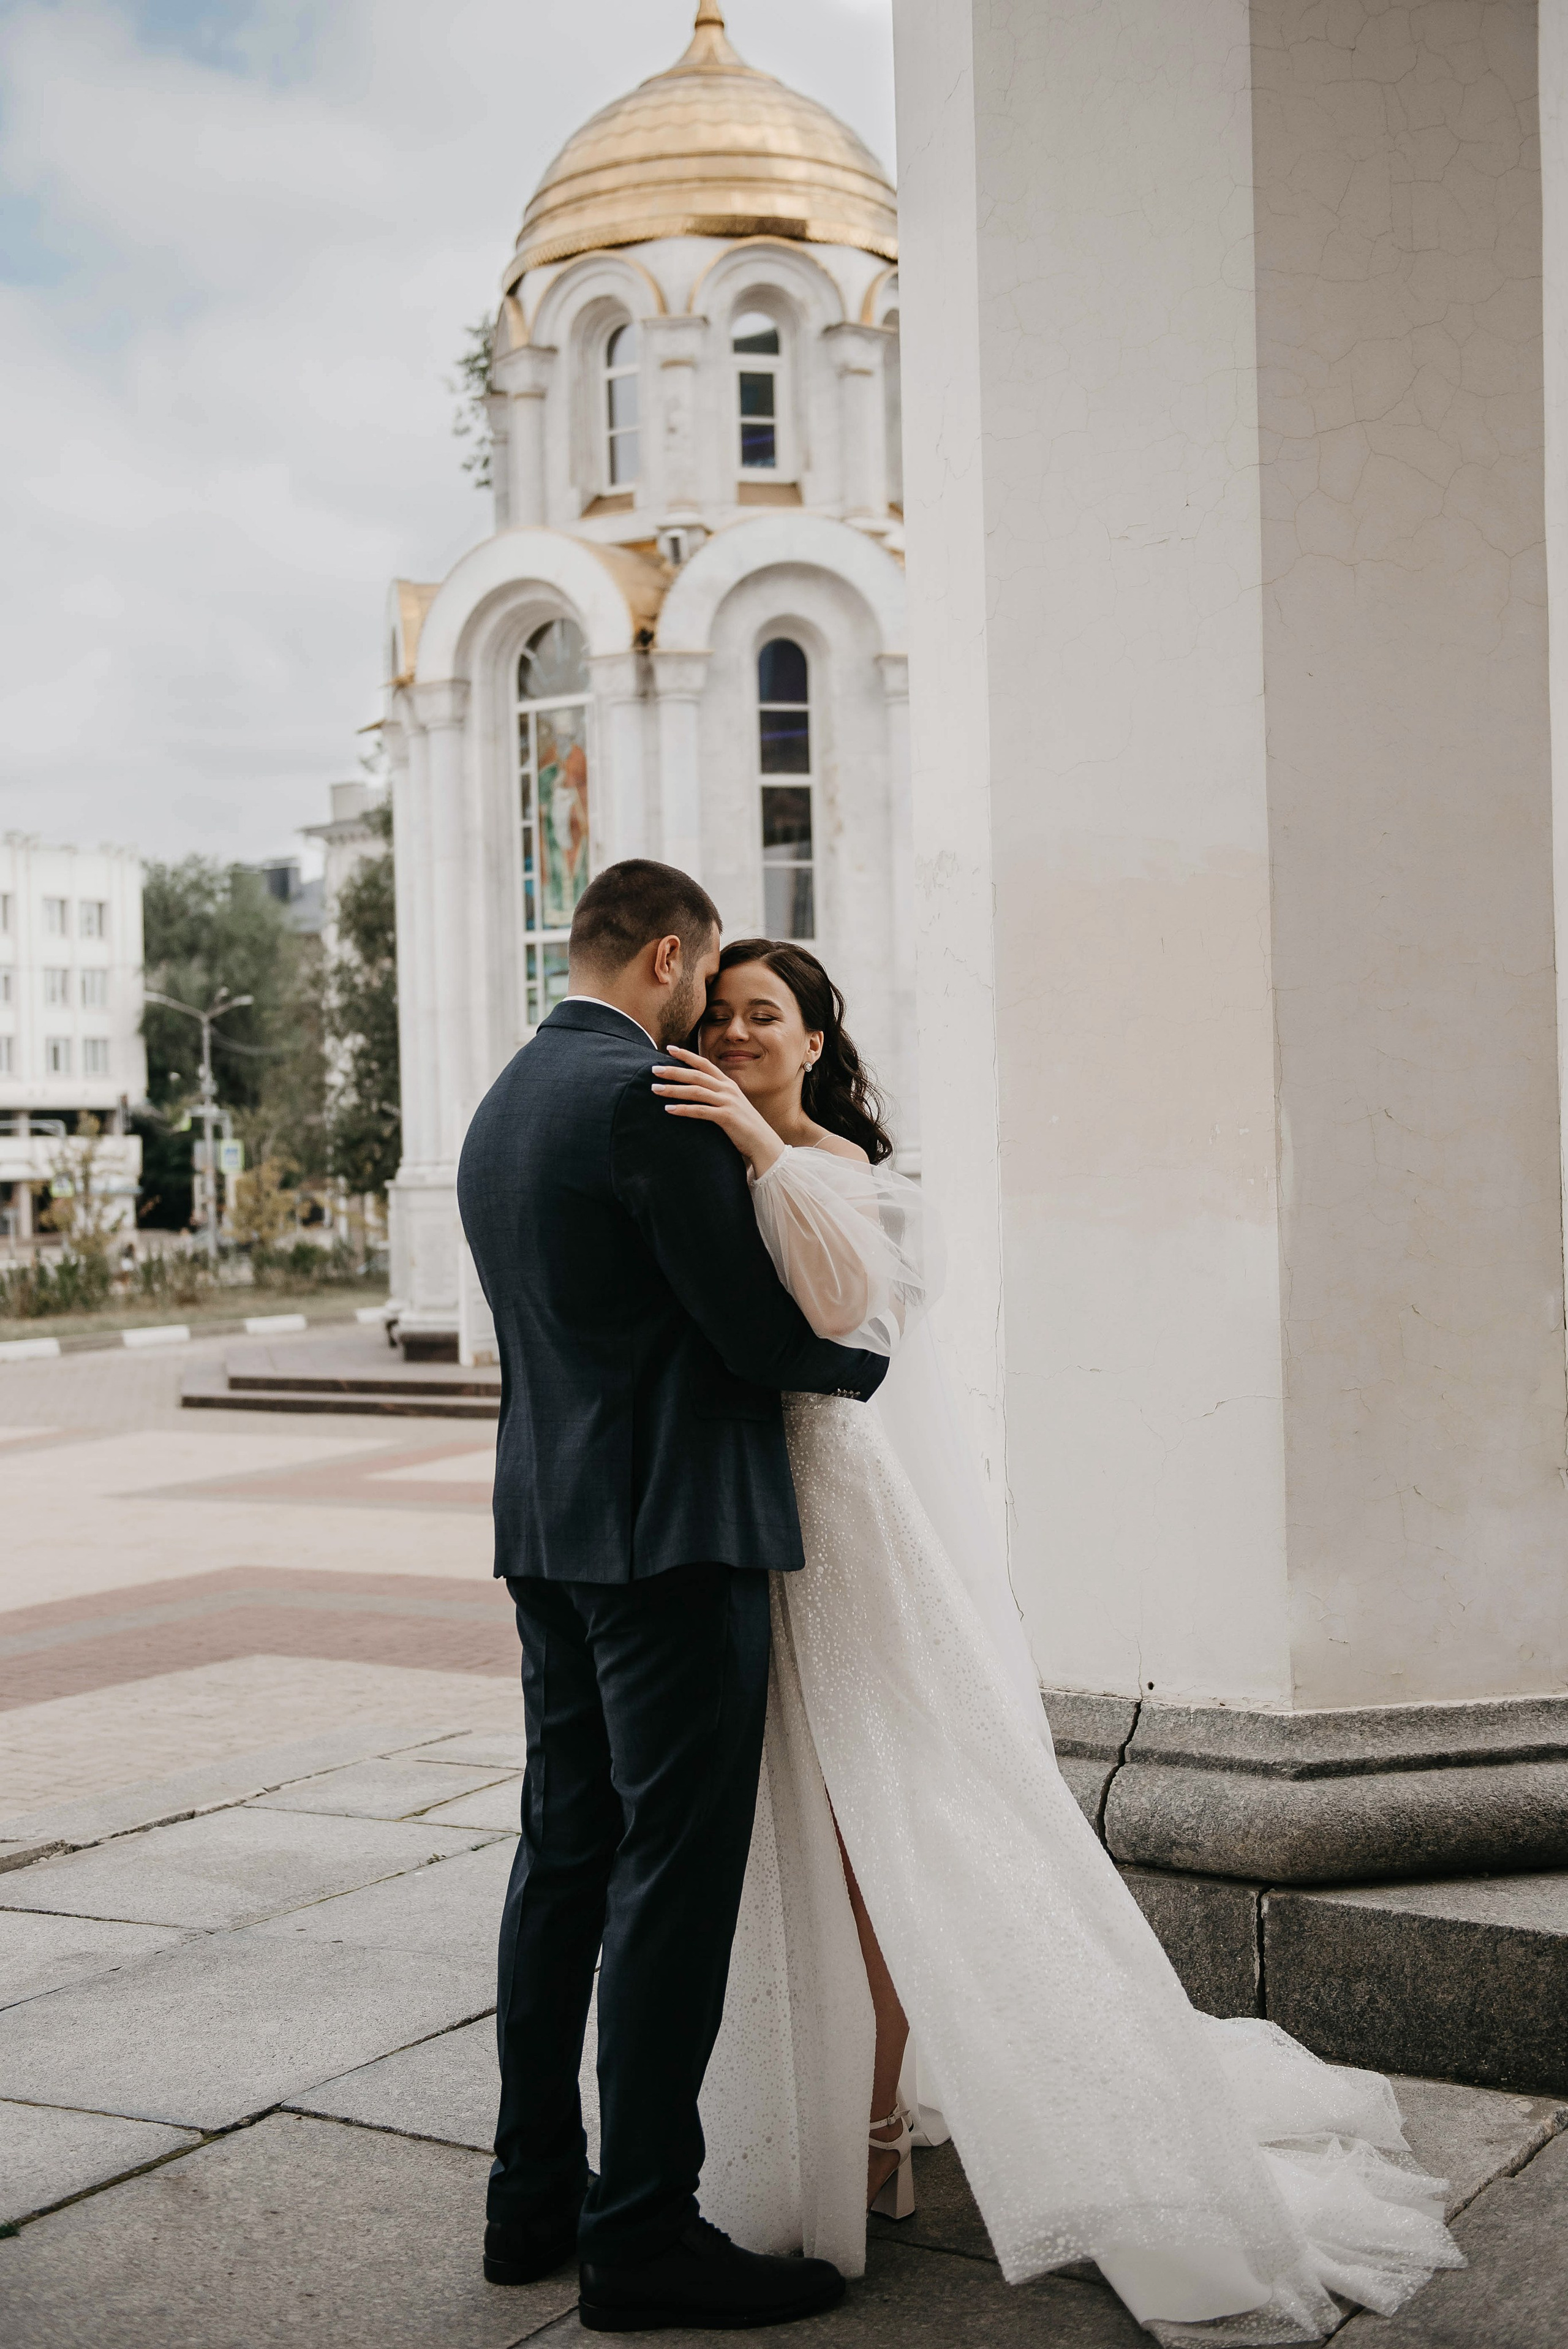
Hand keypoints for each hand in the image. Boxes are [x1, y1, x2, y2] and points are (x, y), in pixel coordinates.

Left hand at [651, 1046, 785, 1174]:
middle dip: (673, 1071)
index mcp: (727, 1083)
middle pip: (696, 1075)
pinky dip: (683, 1109)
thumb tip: (695, 1091)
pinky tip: (668, 1110)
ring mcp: (728, 1102)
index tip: (669, 1048)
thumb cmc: (743, 1125)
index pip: (704, 1064)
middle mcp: (727, 1089)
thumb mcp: (731, 1104)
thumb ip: (716, 1095)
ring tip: (655, 1089)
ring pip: (695, 1091)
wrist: (763, 1142)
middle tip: (654, 1070)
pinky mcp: (726, 1117)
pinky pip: (700, 1111)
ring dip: (673, 1090)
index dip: (687, 1055)